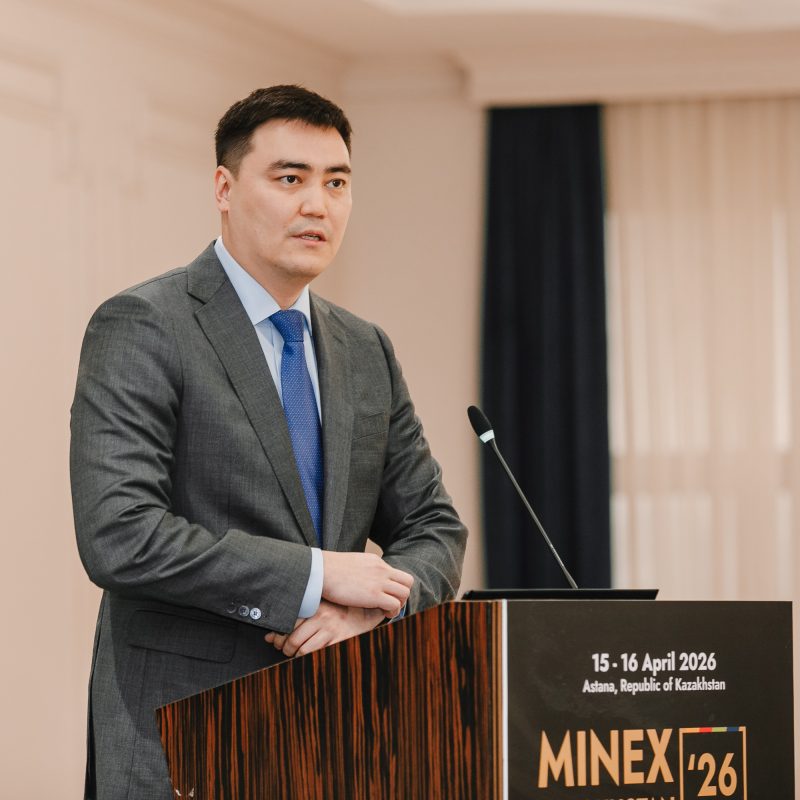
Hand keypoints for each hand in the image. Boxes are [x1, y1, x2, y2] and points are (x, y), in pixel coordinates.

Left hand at [264, 601, 383, 657]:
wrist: (363, 614)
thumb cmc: (337, 611)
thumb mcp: (317, 609)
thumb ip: (296, 619)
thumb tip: (269, 637)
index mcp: (314, 606)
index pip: (288, 622)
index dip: (277, 635)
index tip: (274, 640)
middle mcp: (321, 617)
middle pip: (293, 638)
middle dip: (284, 648)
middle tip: (284, 649)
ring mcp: (330, 630)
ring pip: (302, 649)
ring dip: (295, 655)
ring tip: (295, 654)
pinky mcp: (338, 641)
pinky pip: (315, 654)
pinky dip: (306, 659)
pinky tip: (306, 656)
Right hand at [321, 551, 412, 617]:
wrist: (320, 570)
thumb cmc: (329, 570)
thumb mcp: (351, 564)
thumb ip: (362, 570)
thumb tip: (359, 578)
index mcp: (376, 561)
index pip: (397, 573)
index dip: (396, 586)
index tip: (387, 595)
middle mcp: (382, 569)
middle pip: (408, 581)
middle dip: (403, 594)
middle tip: (392, 603)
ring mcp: (379, 581)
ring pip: (405, 593)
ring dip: (399, 604)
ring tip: (388, 611)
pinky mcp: (374, 595)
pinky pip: (395, 605)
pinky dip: (392, 611)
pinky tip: (383, 614)